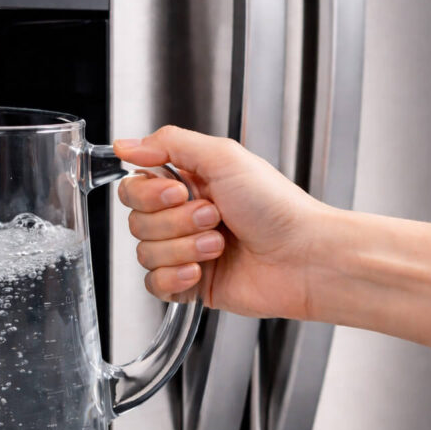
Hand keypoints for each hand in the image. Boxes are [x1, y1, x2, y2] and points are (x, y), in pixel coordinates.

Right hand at [114, 126, 329, 319]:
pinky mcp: (190, 286)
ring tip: (219, 245)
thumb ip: (169, 143)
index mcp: (188, 184)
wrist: (305, 258)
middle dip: (175, 222)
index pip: (135, 188)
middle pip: (137, 222)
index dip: (149, 194)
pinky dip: (176, 278)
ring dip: (183, 248)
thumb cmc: (277, 207)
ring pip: (145, 254)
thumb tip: (125, 144)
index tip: (179, 192)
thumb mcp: (224, 157)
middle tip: (213, 217)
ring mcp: (185, 252)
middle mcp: (183, 218)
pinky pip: (154, 285)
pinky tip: (202, 270)